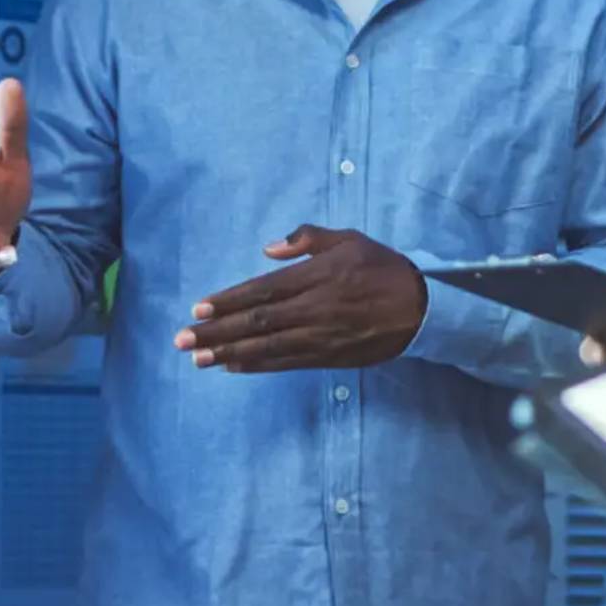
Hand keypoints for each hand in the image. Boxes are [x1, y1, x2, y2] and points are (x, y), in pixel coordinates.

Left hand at [176, 225, 427, 372]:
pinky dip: (258, 365)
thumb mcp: (349, 239)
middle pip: (257, 322)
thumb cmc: (382, 267)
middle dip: (217, 331)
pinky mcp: (329, 356)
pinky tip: (234, 366)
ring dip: (229, 353)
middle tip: (183, 339)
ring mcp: (321, 336)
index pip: (263, 290)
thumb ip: (308, 239)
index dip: (228, 301)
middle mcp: (315, 308)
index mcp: (317, 276)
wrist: (422, 308)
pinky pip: (287, 363)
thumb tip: (268, 248)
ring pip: (268, 346)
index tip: (199, 308)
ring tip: (199, 358)